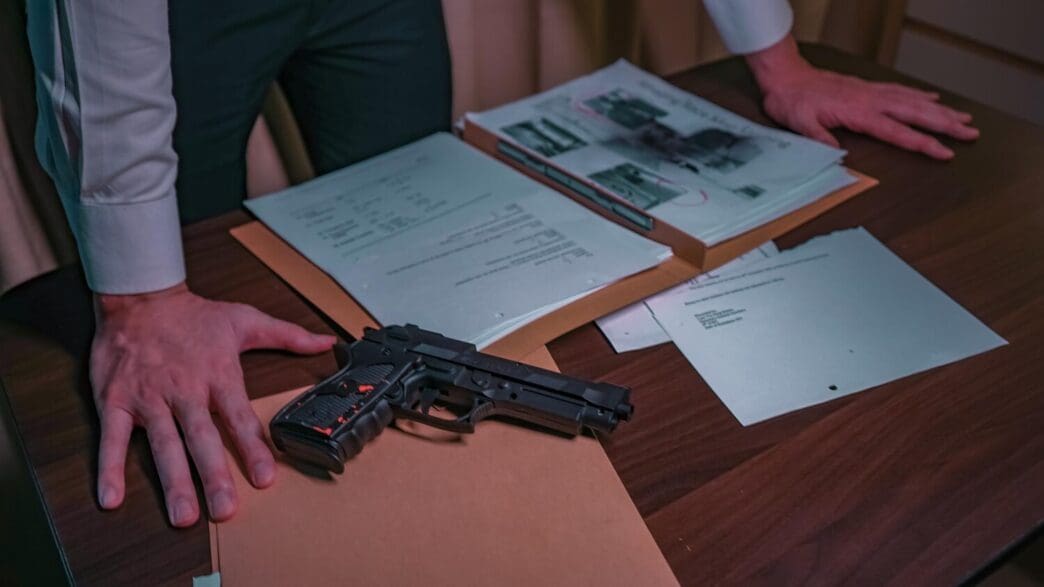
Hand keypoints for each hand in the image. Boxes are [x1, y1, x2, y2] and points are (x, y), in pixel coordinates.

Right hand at [91, 283, 334, 526]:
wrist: (139, 296)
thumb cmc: (194, 314)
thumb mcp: (245, 319)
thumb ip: (288, 335)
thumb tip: (328, 342)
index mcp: (218, 375)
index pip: (239, 417)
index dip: (253, 448)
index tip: (265, 478)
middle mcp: (185, 391)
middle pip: (202, 439)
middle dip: (214, 476)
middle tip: (226, 510)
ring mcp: (149, 398)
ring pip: (163, 445)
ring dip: (173, 482)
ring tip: (184, 516)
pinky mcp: (116, 400)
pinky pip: (112, 438)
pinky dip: (109, 467)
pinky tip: (112, 498)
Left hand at [747, 36, 978, 158]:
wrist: (785, 76)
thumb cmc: (792, 101)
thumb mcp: (799, 124)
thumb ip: (820, 139)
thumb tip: (839, 155)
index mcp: (858, 114)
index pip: (898, 132)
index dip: (923, 143)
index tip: (945, 152)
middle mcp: (870, 101)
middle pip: (916, 114)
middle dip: (945, 125)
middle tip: (971, 134)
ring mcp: (870, 92)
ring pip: (913, 100)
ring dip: (940, 110)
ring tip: (964, 118)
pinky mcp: (866, 88)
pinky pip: (899, 90)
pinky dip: (920, 94)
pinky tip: (934, 99)